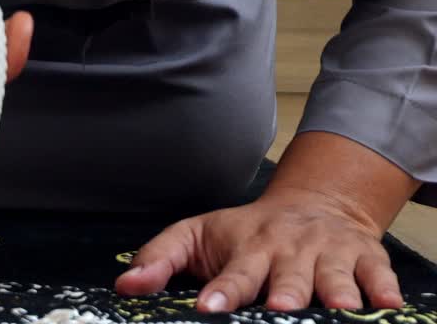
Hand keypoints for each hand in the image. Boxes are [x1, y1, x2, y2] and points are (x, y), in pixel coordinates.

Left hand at [114, 187, 402, 311]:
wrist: (312, 204)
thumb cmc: (247, 231)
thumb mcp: (196, 235)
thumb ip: (159, 258)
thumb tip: (124, 285)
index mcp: (247, 248)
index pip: (232, 274)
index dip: (221, 291)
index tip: (206, 306)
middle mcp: (288, 251)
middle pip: (286, 277)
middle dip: (284, 292)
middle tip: (278, 307)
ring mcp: (328, 254)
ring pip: (333, 276)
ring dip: (334, 291)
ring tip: (336, 308)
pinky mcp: (365, 258)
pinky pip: (377, 274)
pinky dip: (383, 287)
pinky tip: (386, 303)